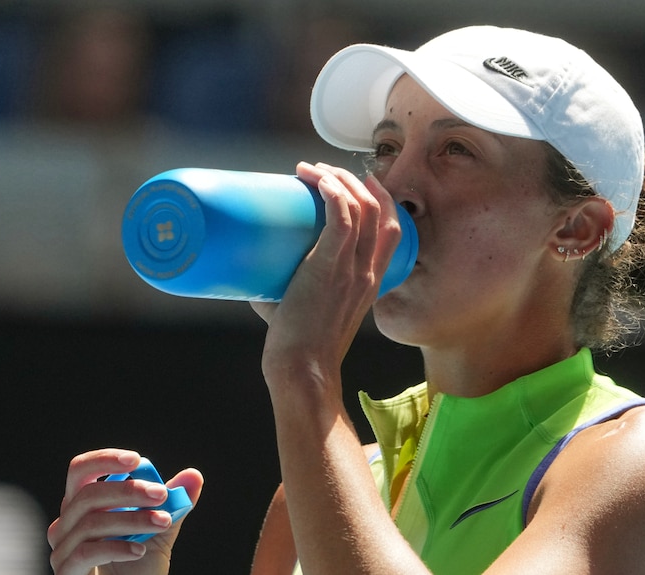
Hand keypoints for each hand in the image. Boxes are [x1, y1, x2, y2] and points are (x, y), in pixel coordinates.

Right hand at [48, 448, 202, 574]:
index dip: (104, 460)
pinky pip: (85, 553)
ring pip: (91, 523)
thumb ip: (174, 503)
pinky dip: (117, 548)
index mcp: (83, 505)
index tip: (135, 459)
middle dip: (128, 490)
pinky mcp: (66, 572)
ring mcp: (62, 549)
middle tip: (161, 495)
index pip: (80, 470)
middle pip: (87, 494)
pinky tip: (140, 550)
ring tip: (162, 522)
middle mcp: (66, 523)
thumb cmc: (137, 565)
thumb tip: (193, 476)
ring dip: (132, 519)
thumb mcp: (159, 529)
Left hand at [253, 162, 400, 392]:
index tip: (351, 182)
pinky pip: (344, 218)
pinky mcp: (331, 269)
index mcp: (371, 281)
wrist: (302, 369)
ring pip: (363, 207)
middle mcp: (369, 272)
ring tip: (312, 170)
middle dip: (355, 180)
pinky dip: (334, 193)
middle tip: (323, 172)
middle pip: (380, 209)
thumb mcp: (306, 309)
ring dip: (339, 179)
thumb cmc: (298, 346)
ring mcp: (353, 270)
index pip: (393, 229)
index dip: (378, 198)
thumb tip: (251, 272)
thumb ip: (283, 289)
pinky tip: (317, 179)